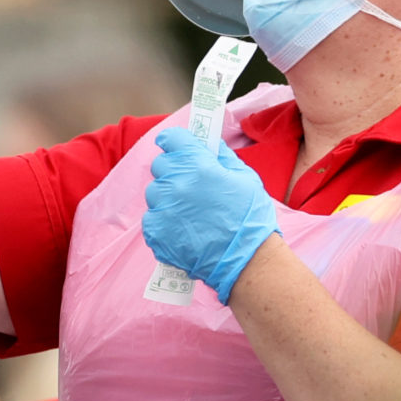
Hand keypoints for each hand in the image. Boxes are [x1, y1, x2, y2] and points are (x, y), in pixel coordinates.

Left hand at [142, 128, 280, 303]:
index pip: (172, 139)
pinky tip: (182, 229)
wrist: (246, 261)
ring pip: (154, 193)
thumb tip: (208, 143)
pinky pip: (151, 217)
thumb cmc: (249, 219)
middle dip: (173, 170)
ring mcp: (163, 208)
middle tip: (189, 184)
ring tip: (188, 212)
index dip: (174, 141)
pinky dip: (163, 221)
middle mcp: (176, 183)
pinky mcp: (155, 231)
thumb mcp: (245, 178)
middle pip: (161, 165)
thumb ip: (222, 157)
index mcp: (198, 164)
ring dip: (167, 197)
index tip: (174, 145)